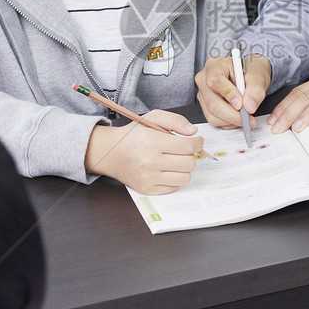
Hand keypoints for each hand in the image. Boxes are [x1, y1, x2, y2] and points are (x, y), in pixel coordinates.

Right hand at [85, 110, 203, 194]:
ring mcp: (148, 178)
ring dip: (184, 168)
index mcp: (152, 141)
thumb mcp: (152, 118)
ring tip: (176, 161)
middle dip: (191, 155)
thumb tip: (193, 132)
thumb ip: (175, 120)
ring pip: (185, 177)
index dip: (198, 143)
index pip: (188, 146)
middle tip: (184, 150)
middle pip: (189, 163)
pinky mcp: (147, 189)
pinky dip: (174, 179)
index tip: (197, 141)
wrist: (111, 153)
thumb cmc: (133, 136)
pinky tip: (167, 170)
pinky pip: (174, 187)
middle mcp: (150, 162)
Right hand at [195, 53, 271, 127]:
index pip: (215, 81)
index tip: (242, 104)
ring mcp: (203, 94)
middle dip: (232, 115)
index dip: (229, 95)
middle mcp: (204, 79)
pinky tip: (237, 115)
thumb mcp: (258, 76)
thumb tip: (249, 107)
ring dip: (231, 120)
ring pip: (212, 116)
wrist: (249, 75)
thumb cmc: (250, 71)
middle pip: (212, 104)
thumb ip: (255, 90)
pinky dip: (228, 122)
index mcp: (214, 66)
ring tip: (245, 115)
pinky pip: (214, 120)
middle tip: (248, 118)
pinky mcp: (206, 106)